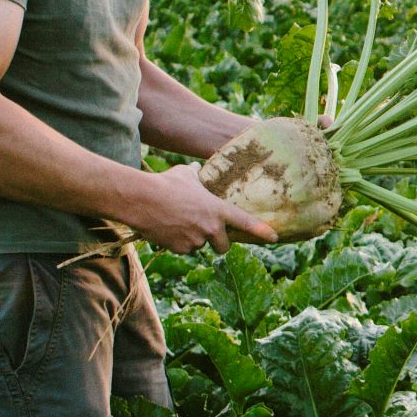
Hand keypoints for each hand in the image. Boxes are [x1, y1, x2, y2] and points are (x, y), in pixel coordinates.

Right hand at [128, 162, 276, 251]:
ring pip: (199, 246)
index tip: (275, 238)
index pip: (246, 222)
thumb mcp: (185, 175)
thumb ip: (196, 174)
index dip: (262, 231)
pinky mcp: (180, 249)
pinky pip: (183, 250)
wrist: (142, 200)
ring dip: (193, 240)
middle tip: (208, 234)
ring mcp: (196, 240)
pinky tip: (167, 229)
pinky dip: (178, 244)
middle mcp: (211, 228)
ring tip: (178, 222)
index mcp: (218, 209)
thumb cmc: (165, 183)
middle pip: (224, 246)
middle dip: (218, 243)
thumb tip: (197, 166)